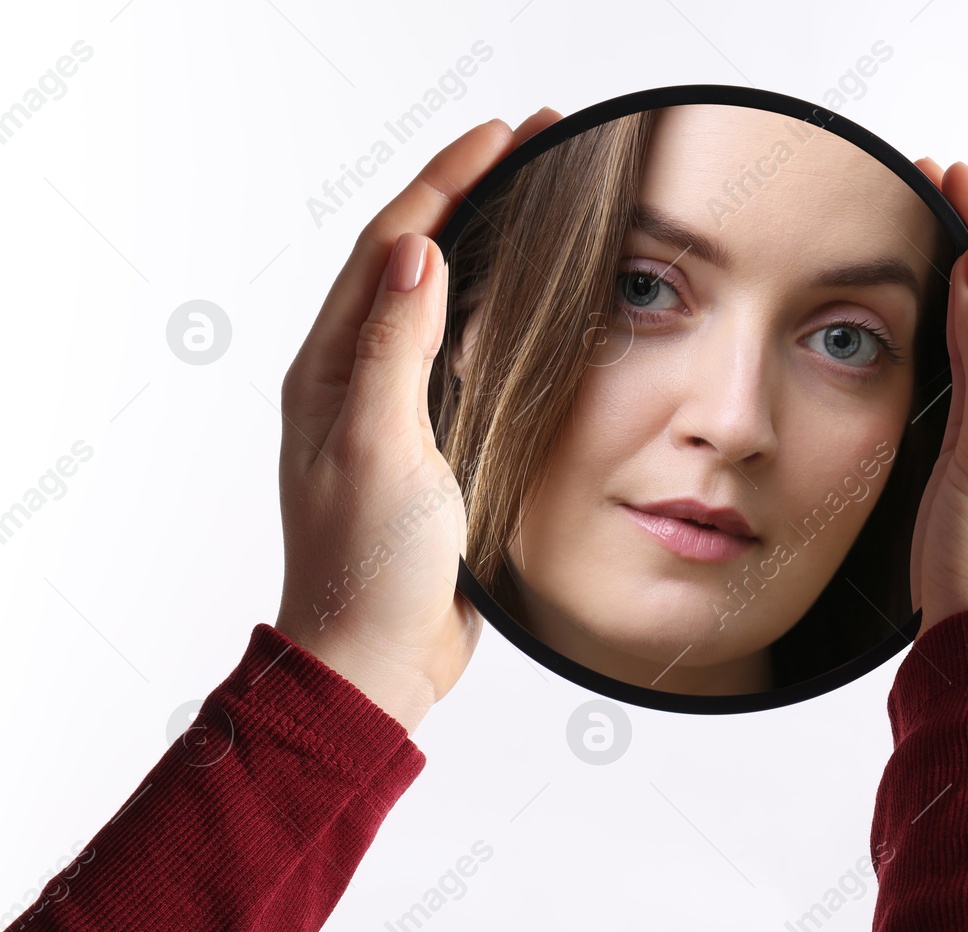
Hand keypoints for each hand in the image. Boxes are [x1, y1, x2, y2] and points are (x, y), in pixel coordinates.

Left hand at [273, 109, 563, 732]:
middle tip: (533, 145)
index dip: (447, 182)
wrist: (376, 659)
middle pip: (415, 257)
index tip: (505, 135)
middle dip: (469, 192)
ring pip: (438, 300)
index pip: (392, 245)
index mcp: (332, 367)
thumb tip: (420, 253)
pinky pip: (460, 354)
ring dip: (482, 241)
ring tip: (534, 198)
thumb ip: (394, 349)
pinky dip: (493, 310)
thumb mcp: (377, 449)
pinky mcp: (430, 442)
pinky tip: (528, 303)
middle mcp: (357, 376)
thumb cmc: (366, 567)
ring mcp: (394, 408)